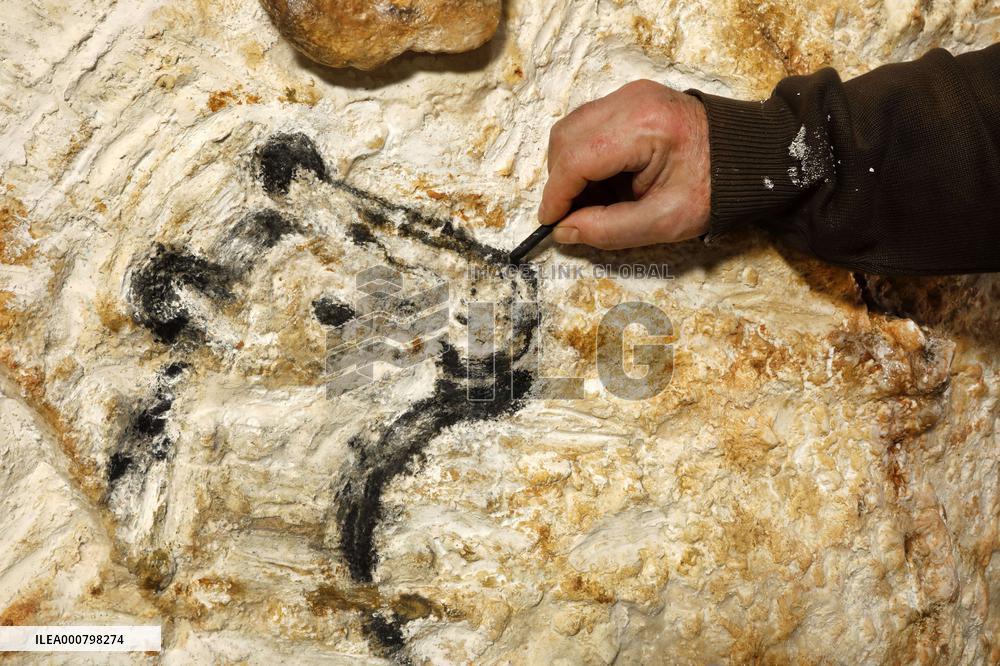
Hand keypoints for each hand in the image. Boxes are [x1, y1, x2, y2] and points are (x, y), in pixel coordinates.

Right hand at [538, 80, 710, 249]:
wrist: (748, 158)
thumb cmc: (714, 189)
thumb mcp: (664, 222)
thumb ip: (609, 229)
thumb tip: (564, 231)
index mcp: (645, 128)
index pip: (577, 158)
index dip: (557, 194)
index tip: (550, 223)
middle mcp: (632, 101)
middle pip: (566, 138)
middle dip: (560, 180)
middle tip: (571, 215)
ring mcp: (631, 94)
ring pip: (571, 128)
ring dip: (569, 167)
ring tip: (588, 199)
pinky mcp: (631, 97)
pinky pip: (588, 124)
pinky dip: (584, 154)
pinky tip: (601, 181)